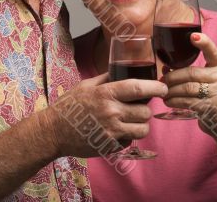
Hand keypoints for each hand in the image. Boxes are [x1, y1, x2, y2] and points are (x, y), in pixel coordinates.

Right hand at [45, 73, 166, 157]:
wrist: (54, 130)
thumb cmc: (69, 105)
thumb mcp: (86, 85)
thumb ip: (106, 78)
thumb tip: (121, 70)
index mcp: (105, 94)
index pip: (138, 89)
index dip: (155, 87)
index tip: (163, 88)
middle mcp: (111, 112)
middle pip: (145, 111)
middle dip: (147, 108)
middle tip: (141, 106)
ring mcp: (111, 131)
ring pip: (142, 129)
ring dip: (141, 123)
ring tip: (133, 119)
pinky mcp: (110, 146)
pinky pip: (131, 141)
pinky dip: (129, 135)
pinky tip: (120, 130)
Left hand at [163, 33, 216, 147]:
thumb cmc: (216, 98)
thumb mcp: (212, 80)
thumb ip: (194, 73)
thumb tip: (166, 69)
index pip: (212, 51)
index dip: (204, 42)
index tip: (193, 36)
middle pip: (191, 73)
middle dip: (173, 76)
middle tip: (162, 79)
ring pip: (187, 88)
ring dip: (171, 90)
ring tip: (163, 91)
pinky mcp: (211, 108)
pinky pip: (187, 102)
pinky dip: (174, 101)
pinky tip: (168, 101)